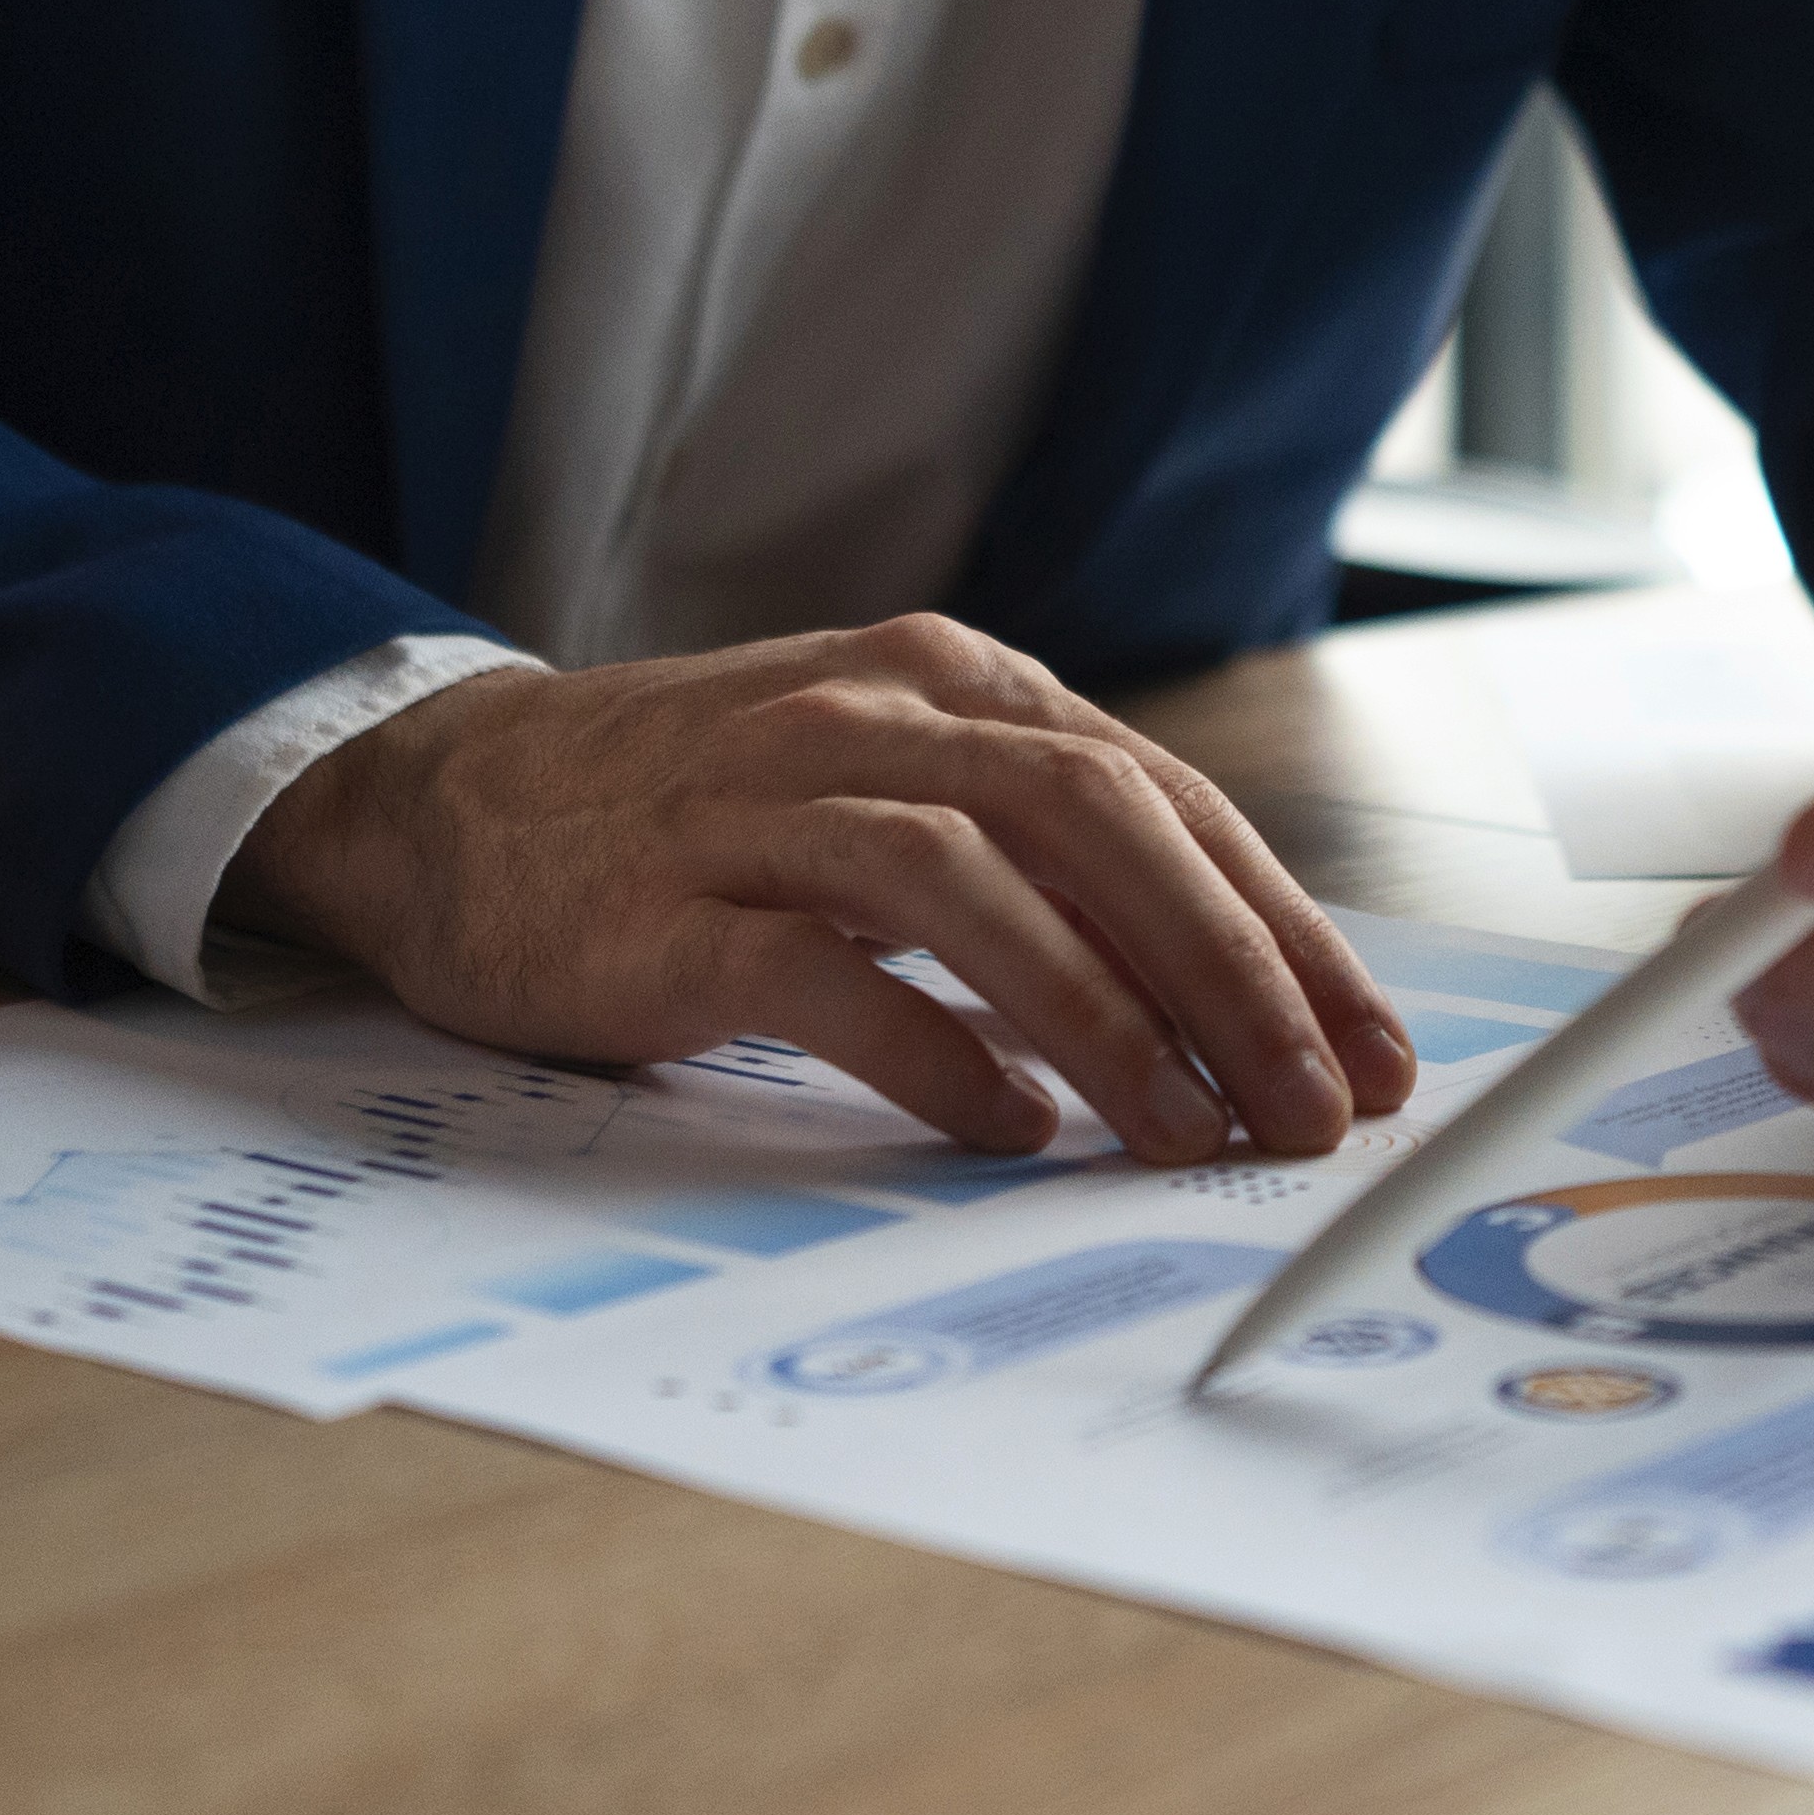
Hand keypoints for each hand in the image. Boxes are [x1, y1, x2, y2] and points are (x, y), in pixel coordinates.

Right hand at [222, 618, 1417, 1162]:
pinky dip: (932, 1048)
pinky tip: (1006, 1128)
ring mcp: (763, 804)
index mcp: (947, 680)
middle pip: (1095, 819)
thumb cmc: (695, 815)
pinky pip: (823, 973)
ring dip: (1104, 1017)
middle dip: (1230, 971)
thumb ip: (1028, 850)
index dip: (1278, 924)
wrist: (447, 798)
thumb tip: (1218, 988)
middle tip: (1310, 1105)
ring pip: (975, 882)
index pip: (1158, 796)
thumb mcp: (881, 781)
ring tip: (1186, 1134)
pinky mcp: (669, 908)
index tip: (1365, 1046)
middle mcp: (869, 717)